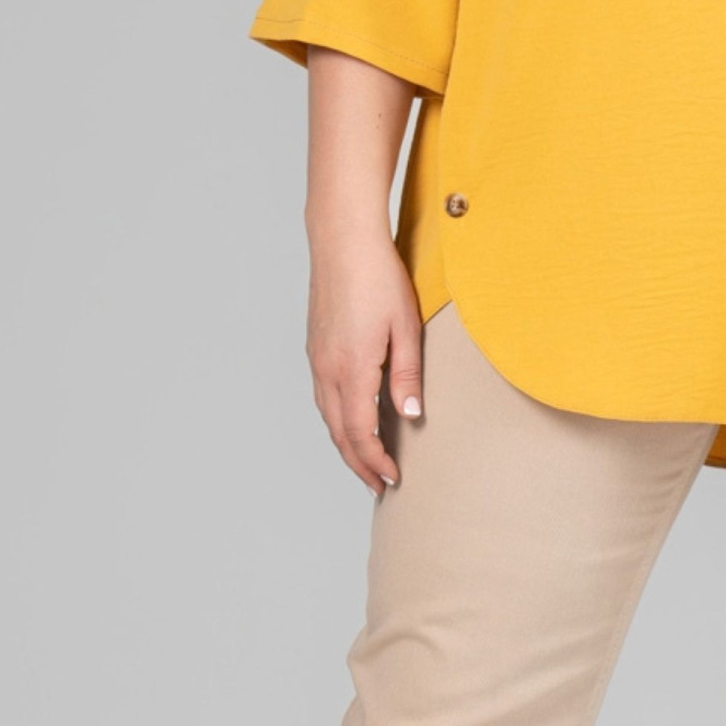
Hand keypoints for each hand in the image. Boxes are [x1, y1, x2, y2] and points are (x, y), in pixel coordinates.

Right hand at [305, 221, 424, 492]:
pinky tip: (352, 420)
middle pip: (339, 432)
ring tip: (366, 461)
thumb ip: (406, 375)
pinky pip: (323, 396)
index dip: (375, 461)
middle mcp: (327, 369)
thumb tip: (409, 416)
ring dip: (346, 443)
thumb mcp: (405, 327)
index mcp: (351, 369)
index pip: (360, 432)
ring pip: (327, 416)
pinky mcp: (316, 347)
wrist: (343, 240)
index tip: (392, 479)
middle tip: (379, 485)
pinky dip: (337, 419)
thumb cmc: (379, 277)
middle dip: (359, 462)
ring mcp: (317, 358)